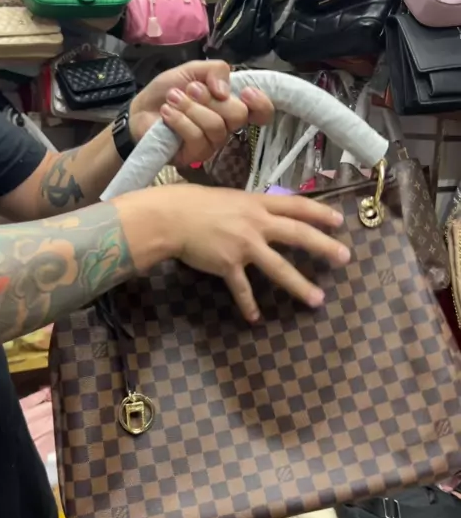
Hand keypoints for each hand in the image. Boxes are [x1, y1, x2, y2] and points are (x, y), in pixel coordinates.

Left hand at [128, 60, 273, 165]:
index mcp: (229, 104)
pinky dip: (180, 120)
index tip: (246, 92)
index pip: (261, 112)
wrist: (139, 110)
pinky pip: (198, 138)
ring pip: (216, 126)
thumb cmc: (167, 92)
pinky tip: (167, 113)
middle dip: (212, 99)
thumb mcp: (191, 71)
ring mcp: (212, 144)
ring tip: (172, 99)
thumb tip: (225, 91)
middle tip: (191, 89)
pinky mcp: (195, 156)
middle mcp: (226, 126)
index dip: (260, 103)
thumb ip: (214, 70)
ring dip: (191, 108)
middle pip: (238, 115)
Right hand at [144, 186, 348, 320]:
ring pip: (278, 267)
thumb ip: (251, 208)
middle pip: (297, 235)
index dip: (319, 213)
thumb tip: (266, 214)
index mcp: (257, 204)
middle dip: (324, 247)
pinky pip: (243, 289)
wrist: (172, 217)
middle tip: (345, 257)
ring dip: (300, 285)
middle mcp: (256, 223)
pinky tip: (255, 318)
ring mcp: (244, 245)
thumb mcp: (231, 199)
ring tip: (318, 299)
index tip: (339, 222)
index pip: (296, 206)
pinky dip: (248, 305)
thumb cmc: (197, 204)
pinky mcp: (228, 265)